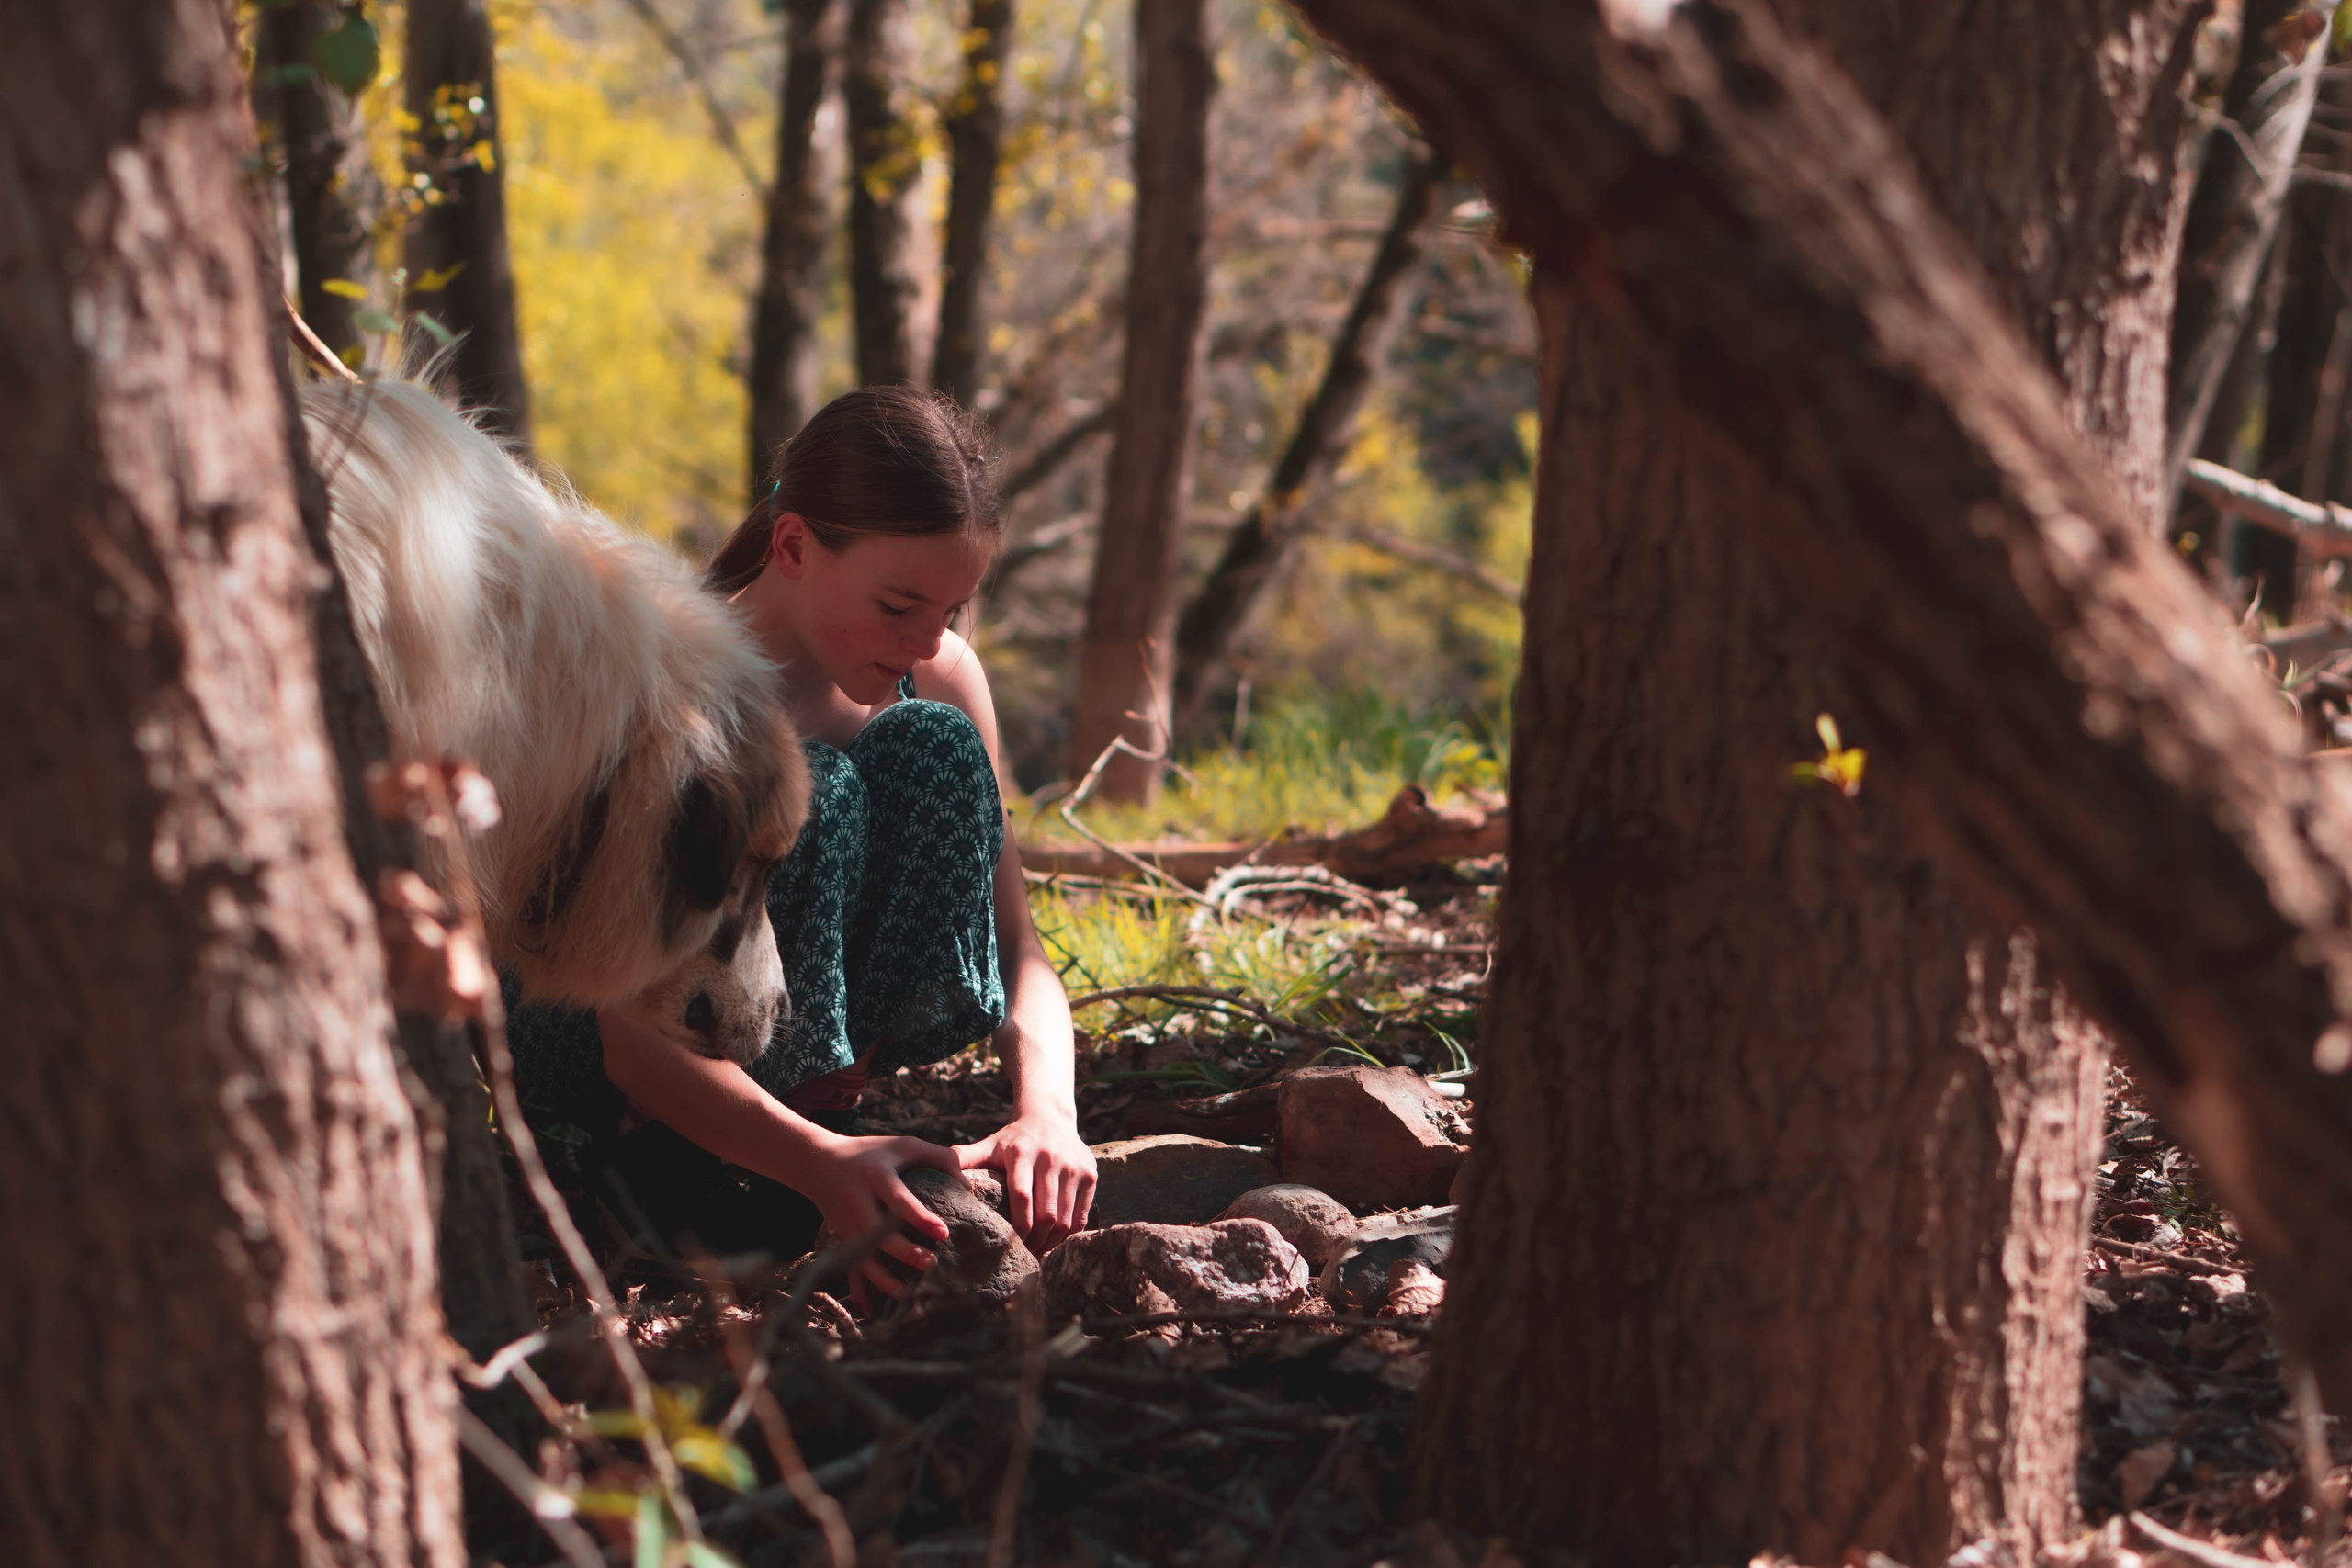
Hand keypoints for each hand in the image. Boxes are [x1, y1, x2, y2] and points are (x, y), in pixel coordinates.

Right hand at [799, 1133, 960, 1306]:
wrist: (819, 1163)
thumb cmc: (872, 1153)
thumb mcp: (903, 1145)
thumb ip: (938, 1157)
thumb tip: (968, 1185)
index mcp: (875, 1177)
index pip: (897, 1199)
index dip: (919, 1217)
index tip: (943, 1233)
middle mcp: (858, 1204)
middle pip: (878, 1234)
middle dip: (903, 1253)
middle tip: (931, 1265)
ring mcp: (847, 1226)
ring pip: (863, 1258)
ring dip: (884, 1280)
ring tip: (910, 1295)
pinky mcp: (843, 1240)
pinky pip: (850, 1270)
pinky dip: (859, 1292)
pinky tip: (873, 1311)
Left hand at [955, 1111, 1096, 1251]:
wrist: (1050, 1117)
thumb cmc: (1013, 1139)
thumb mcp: (989, 1145)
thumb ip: (963, 1159)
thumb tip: (933, 1174)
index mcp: (1022, 1153)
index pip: (1022, 1197)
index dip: (1018, 1226)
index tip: (1008, 1245)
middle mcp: (1052, 1158)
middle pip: (1047, 1213)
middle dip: (1035, 1241)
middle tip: (1024, 1255)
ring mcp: (1075, 1167)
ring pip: (1066, 1218)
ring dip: (1052, 1242)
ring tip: (1038, 1252)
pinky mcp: (1091, 1174)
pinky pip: (1082, 1215)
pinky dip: (1069, 1234)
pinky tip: (1055, 1241)